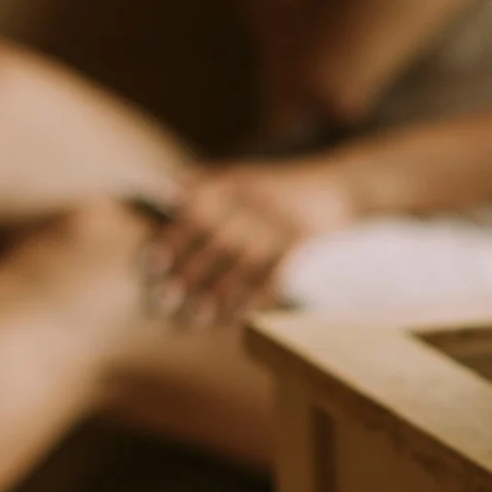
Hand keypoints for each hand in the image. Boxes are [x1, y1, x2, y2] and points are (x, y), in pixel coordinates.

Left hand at [142, 158, 358, 326]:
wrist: (341, 185)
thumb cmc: (281, 187)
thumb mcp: (247, 174)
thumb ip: (208, 183)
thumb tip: (166, 193)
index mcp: (239, 182)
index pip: (198, 209)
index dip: (173, 237)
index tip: (150, 263)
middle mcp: (258, 201)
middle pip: (217, 240)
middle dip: (188, 272)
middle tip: (161, 300)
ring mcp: (281, 223)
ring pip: (243, 262)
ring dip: (216, 293)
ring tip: (193, 317)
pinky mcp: (302, 243)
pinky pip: (273, 275)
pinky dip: (251, 298)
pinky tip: (232, 316)